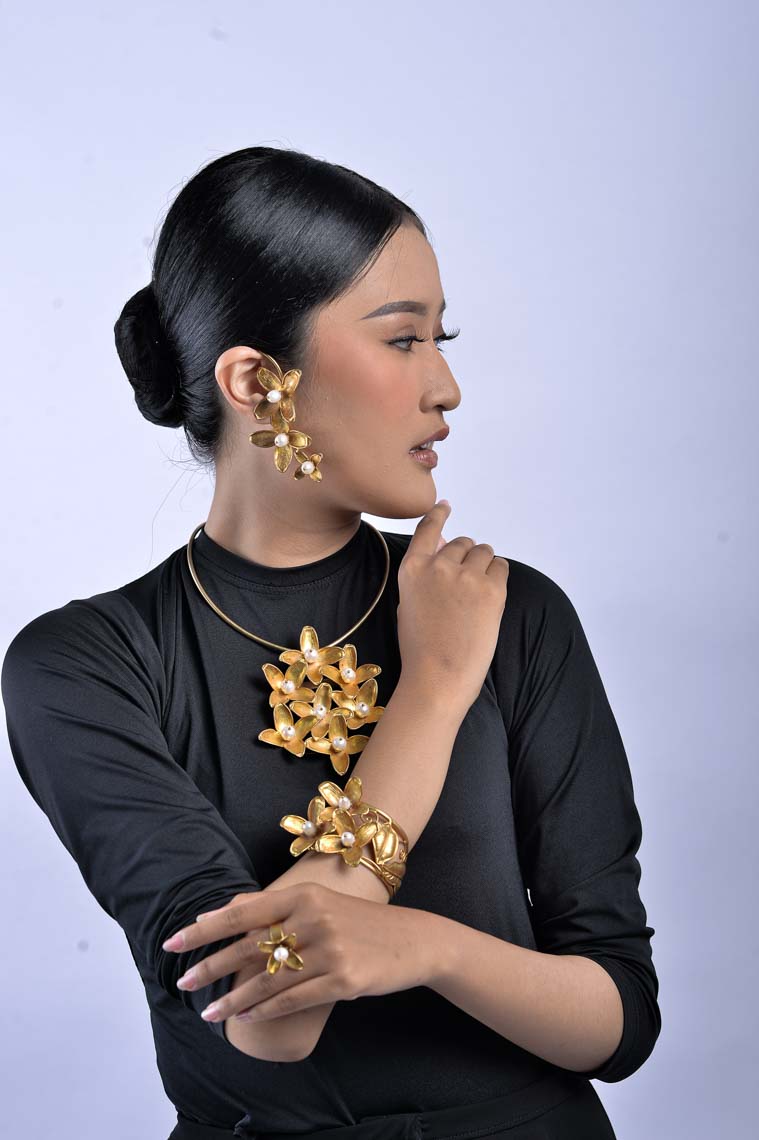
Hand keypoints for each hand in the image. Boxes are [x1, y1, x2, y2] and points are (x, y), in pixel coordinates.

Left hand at [162, 882, 441, 1024]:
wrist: (412, 940)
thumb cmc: (358, 922)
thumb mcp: (319, 902)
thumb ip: (274, 905)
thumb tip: (226, 908)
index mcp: (303, 894)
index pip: (243, 910)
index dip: (207, 927)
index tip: (176, 941)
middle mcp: (313, 918)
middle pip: (249, 945)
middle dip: (211, 966)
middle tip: (183, 982)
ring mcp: (329, 950)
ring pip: (268, 979)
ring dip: (233, 999)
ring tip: (209, 1013)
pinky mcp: (343, 979)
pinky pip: (293, 999)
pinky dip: (265, 1010)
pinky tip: (246, 1016)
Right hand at [397, 501, 509, 710]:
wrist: (438, 677)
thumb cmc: (420, 647)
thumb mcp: (410, 603)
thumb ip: (426, 572)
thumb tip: (447, 542)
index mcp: (412, 568)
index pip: (428, 528)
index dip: (438, 515)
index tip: (446, 505)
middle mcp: (438, 565)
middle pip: (463, 543)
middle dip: (466, 557)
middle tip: (466, 584)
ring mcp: (466, 575)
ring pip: (484, 551)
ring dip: (484, 565)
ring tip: (478, 593)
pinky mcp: (491, 589)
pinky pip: (501, 567)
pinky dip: (498, 577)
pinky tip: (490, 597)